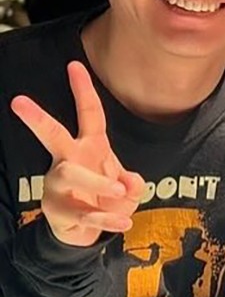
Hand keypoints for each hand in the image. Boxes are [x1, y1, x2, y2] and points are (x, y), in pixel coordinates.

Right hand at [10, 62, 141, 246]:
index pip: (88, 114)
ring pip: (71, 174)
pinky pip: (83, 213)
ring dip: (97, 182)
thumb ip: (134, 183)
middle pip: (52, 136)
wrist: (86, 232)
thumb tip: (128, 182)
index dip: (82, 90)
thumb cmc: (105, 198)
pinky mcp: (58, 211)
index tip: (74, 65)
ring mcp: (58, 185)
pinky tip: (124, 222)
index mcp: (89, 147)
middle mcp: (68, 161)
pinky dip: (107, 218)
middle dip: (37, 118)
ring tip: (118, 192)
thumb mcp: (127, 188)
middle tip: (18, 101)